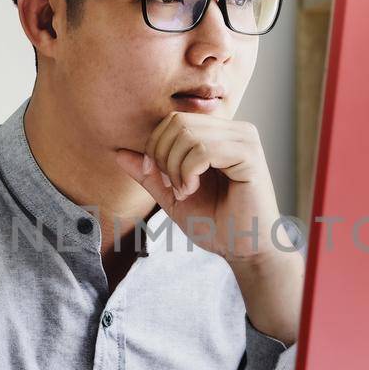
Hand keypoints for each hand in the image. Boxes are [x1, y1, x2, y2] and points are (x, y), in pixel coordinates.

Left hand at [111, 112, 282, 262]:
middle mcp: (236, 130)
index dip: (155, 147)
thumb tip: (118, 152)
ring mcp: (245, 140)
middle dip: (163, 157)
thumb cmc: (215, 223)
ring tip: (185, 191)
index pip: (173, 120)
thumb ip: (150, 173)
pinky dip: (188, 173)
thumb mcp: (172, 195)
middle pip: (177, 123)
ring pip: (187, 135)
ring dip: (175, 169)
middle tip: (172, 187)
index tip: (161, 179)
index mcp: (220, 133)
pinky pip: (203, 150)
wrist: (244, 249)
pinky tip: (193, 190)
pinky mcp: (249, 155)